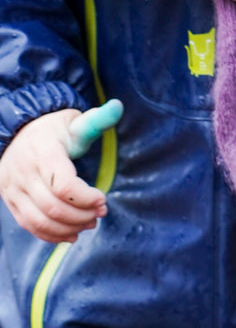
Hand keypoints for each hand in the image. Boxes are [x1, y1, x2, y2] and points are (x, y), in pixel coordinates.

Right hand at [0, 111, 107, 243]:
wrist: (16, 132)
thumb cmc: (53, 128)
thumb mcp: (73, 120)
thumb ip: (97, 118)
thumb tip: (119, 106)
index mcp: (43, 152)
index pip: (64, 185)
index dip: (86, 198)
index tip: (103, 199)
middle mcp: (25, 173)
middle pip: (54, 207)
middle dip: (82, 216)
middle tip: (100, 213)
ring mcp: (14, 190)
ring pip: (41, 221)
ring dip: (69, 228)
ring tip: (89, 224)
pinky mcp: (10, 201)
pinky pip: (29, 226)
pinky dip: (51, 235)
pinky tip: (71, 234)